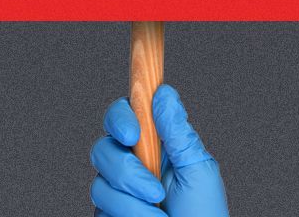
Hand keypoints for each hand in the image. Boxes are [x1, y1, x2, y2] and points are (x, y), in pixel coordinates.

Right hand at [89, 85, 228, 216]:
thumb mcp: (198, 172)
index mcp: (156, 148)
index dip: (120, 118)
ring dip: (131, 204)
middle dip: (126, 171)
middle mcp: (133, 167)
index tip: (133, 135)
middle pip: (103, 149)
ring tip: (159, 215)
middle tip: (154, 191)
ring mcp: (118, 194)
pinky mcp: (108, 216)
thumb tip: (164, 93)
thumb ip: (178, 133)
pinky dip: (126, 216)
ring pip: (99, 183)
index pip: (125, 117)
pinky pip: (99, 210)